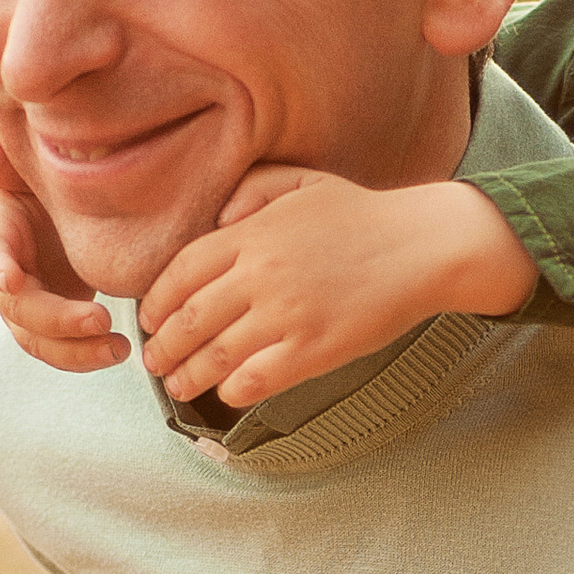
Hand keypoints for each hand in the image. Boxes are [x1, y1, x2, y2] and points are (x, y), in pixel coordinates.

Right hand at [0, 125, 126, 374]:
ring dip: (76, 351)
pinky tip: (118, 350)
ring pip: (38, 340)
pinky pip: (62, 349)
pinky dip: (86, 355)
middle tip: (99, 319)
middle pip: (19, 308)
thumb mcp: (24, 170)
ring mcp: (27, 305)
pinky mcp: (51, 325)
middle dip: (57, 319)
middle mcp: (5, 276)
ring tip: (117, 348)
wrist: (65, 212)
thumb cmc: (43, 185)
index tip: (13, 280)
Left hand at [138, 170, 538, 408]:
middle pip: (190, 318)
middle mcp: (261, 274)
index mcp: (252, 233)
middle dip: (163, 346)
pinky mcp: (314, 350)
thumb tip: (214, 220)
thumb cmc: (363, 216)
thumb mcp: (302, 181)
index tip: (150, 319)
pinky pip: (255, 379)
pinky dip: (232, 390)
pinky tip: (228, 392)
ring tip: (177, 385)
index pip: (181, 272)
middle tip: (155, 360)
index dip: (157, 302)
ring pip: (216, 355)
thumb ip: (251, 191)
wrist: (422, 247)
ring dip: (187, 376)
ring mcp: (287, 315)